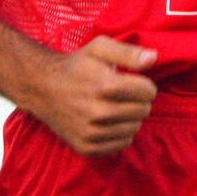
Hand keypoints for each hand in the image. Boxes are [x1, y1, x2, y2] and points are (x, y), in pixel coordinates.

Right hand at [24, 36, 157, 156]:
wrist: (43, 89)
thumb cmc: (76, 66)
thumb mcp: (100, 48)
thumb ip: (129, 52)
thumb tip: (153, 58)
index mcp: (105, 86)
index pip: (148, 92)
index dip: (143, 85)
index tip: (132, 81)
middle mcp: (98, 113)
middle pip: (143, 111)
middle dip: (138, 101)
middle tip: (122, 94)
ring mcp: (91, 133)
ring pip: (134, 129)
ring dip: (129, 118)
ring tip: (114, 106)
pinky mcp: (87, 147)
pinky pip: (121, 145)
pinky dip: (120, 134)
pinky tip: (108, 121)